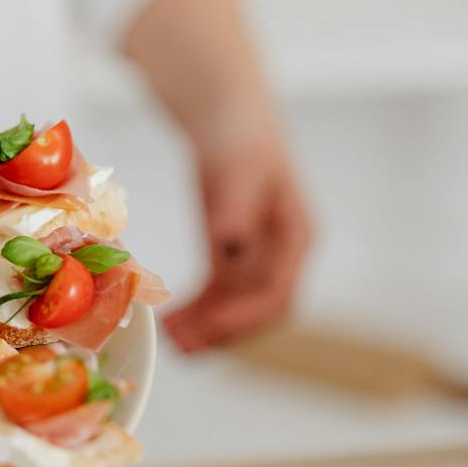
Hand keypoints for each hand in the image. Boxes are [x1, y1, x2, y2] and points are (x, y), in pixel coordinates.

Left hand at [164, 117, 312, 353]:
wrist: (230, 118)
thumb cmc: (241, 139)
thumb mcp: (239, 170)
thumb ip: (236, 209)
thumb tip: (233, 245)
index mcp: (297, 237)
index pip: (277, 291)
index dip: (244, 315)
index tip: (210, 328)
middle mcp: (283, 254)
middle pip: (258, 309)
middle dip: (222, 332)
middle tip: (184, 348)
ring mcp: (259, 255)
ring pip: (236, 306)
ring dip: (206, 327)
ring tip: (171, 341)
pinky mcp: (233, 253)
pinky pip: (219, 292)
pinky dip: (198, 309)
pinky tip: (172, 321)